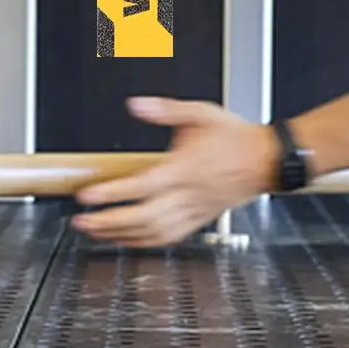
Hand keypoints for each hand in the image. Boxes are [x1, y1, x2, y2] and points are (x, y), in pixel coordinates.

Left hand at [72, 98, 280, 248]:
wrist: (266, 159)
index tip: (87, 195)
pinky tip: (127, 240)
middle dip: (109, 222)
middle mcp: (187, 194)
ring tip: (96, 232)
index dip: (112, 193)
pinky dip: (144, 242)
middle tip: (82, 221)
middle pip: (143, 217)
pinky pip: (168, 238)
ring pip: (154, 233)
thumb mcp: (201, 112)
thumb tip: (137, 105)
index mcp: (184, 168)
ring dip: (122, 236)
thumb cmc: (236, 137)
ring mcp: (193, 211)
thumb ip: (166, 109)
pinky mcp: (199, 220)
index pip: (142, 186)